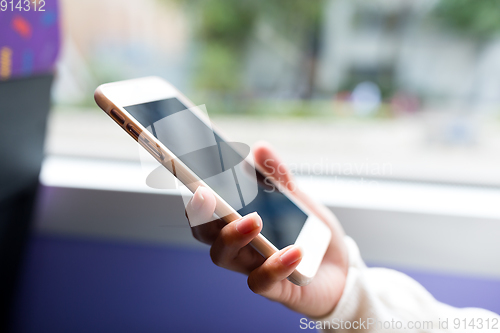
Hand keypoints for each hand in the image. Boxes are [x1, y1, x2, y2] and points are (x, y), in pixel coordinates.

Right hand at [186, 142, 348, 317]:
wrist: (341, 268)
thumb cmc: (309, 232)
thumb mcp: (298, 199)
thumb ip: (278, 177)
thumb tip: (260, 147)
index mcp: (237, 222)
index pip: (205, 210)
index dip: (194, 196)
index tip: (192, 176)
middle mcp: (238, 246)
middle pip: (205, 234)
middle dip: (202, 214)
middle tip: (208, 194)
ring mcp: (253, 268)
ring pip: (225, 257)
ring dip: (234, 236)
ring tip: (254, 220)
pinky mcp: (275, 289)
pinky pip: (263, 281)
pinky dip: (276, 265)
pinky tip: (294, 250)